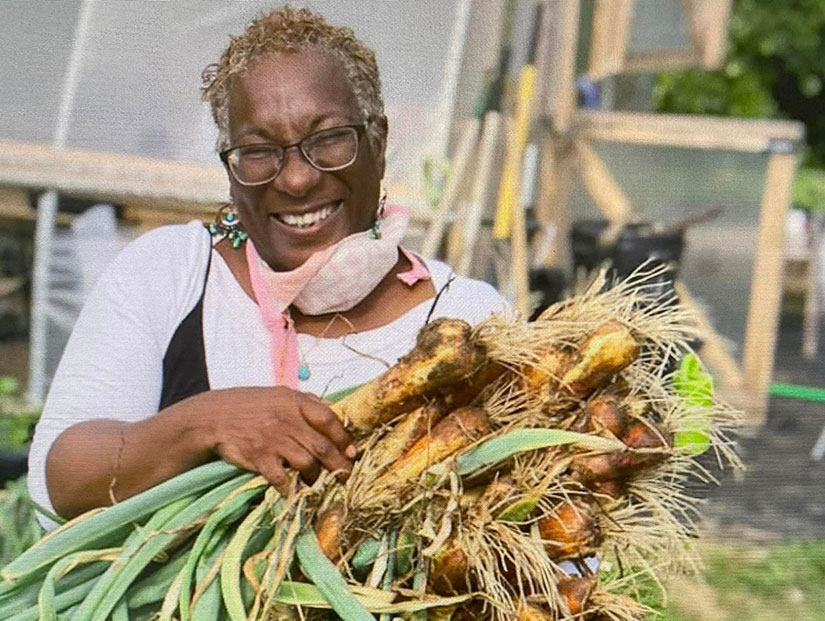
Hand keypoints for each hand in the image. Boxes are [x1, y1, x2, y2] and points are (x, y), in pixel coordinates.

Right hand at [200, 387, 354, 492]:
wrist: (213, 416)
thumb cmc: (251, 405)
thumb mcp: (281, 395)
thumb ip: (307, 402)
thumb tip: (335, 412)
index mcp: (295, 402)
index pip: (328, 419)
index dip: (343, 437)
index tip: (352, 452)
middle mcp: (288, 420)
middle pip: (322, 447)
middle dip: (339, 466)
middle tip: (346, 477)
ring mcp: (274, 440)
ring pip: (307, 464)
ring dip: (316, 478)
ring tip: (318, 483)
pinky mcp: (260, 458)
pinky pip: (282, 479)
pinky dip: (291, 489)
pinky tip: (294, 492)